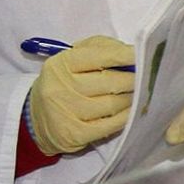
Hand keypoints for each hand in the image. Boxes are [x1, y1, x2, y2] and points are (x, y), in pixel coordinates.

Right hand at [25, 35, 134, 154]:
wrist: (36, 118)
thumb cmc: (63, 82)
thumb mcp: (72, 59)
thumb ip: (100, 49)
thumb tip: (131, 52)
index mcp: (62, 64)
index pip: (99, 56)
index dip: (125, 55)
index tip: (143, 55)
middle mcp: (62, 87)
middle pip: (110, 82)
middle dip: (134, 79)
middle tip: (147, 78)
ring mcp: (68, 112)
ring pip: (113, 104)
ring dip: (132, 99)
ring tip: (140, 94)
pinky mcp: (75, 134)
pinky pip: (110, 125)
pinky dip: (126, 117)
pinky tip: (132, 111)